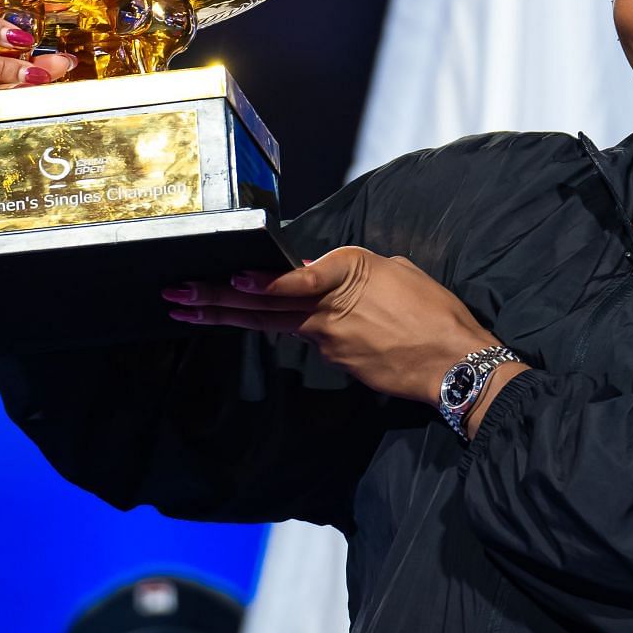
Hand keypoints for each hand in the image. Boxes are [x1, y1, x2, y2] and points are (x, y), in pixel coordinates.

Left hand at [161, 247, 504, 404]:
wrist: (456, 362)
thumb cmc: (437, 313)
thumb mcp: (401, 272)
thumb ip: (363, 270)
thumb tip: (343, 276)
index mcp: (349, 272)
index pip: (295, 277)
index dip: (261, 279)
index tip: (230, 275)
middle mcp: (330, 306)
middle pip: (266, 302)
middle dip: (216, 298)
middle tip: (176, 295)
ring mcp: (329, 337)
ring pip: (272, 323)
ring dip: (227, 316)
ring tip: (188, 312)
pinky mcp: (337, 360)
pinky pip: (305, 339)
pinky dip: (284, 329)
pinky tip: (262, 323)